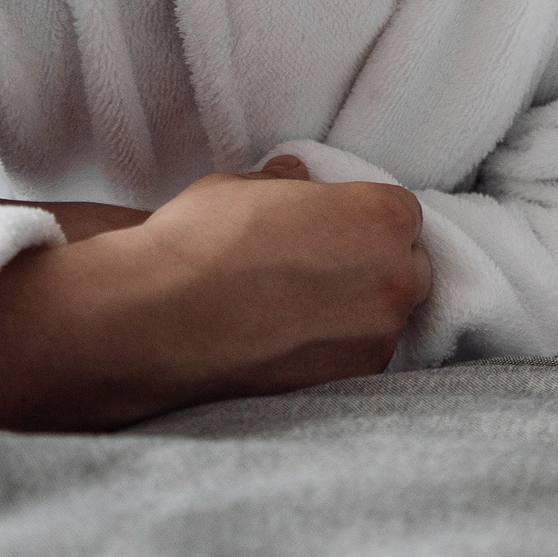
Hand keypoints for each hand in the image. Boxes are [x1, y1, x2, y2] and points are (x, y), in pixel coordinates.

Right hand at [0, 154, 431, 431]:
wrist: (150, 322)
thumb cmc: (194, 243)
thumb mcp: (239, 187)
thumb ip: (284, 184)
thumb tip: (293, 176)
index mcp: (382, 218)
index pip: (400, 213)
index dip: (362, 220)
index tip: (330, 229)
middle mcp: (396, 278)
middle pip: (407, 266)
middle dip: (374, 265)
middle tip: (319, 270)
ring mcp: (378, 335)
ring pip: (385, 316)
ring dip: (356, 311)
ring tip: (295, 310)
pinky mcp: (351, 381)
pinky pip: (359, 356)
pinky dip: (335, 349)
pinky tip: (289, 342)